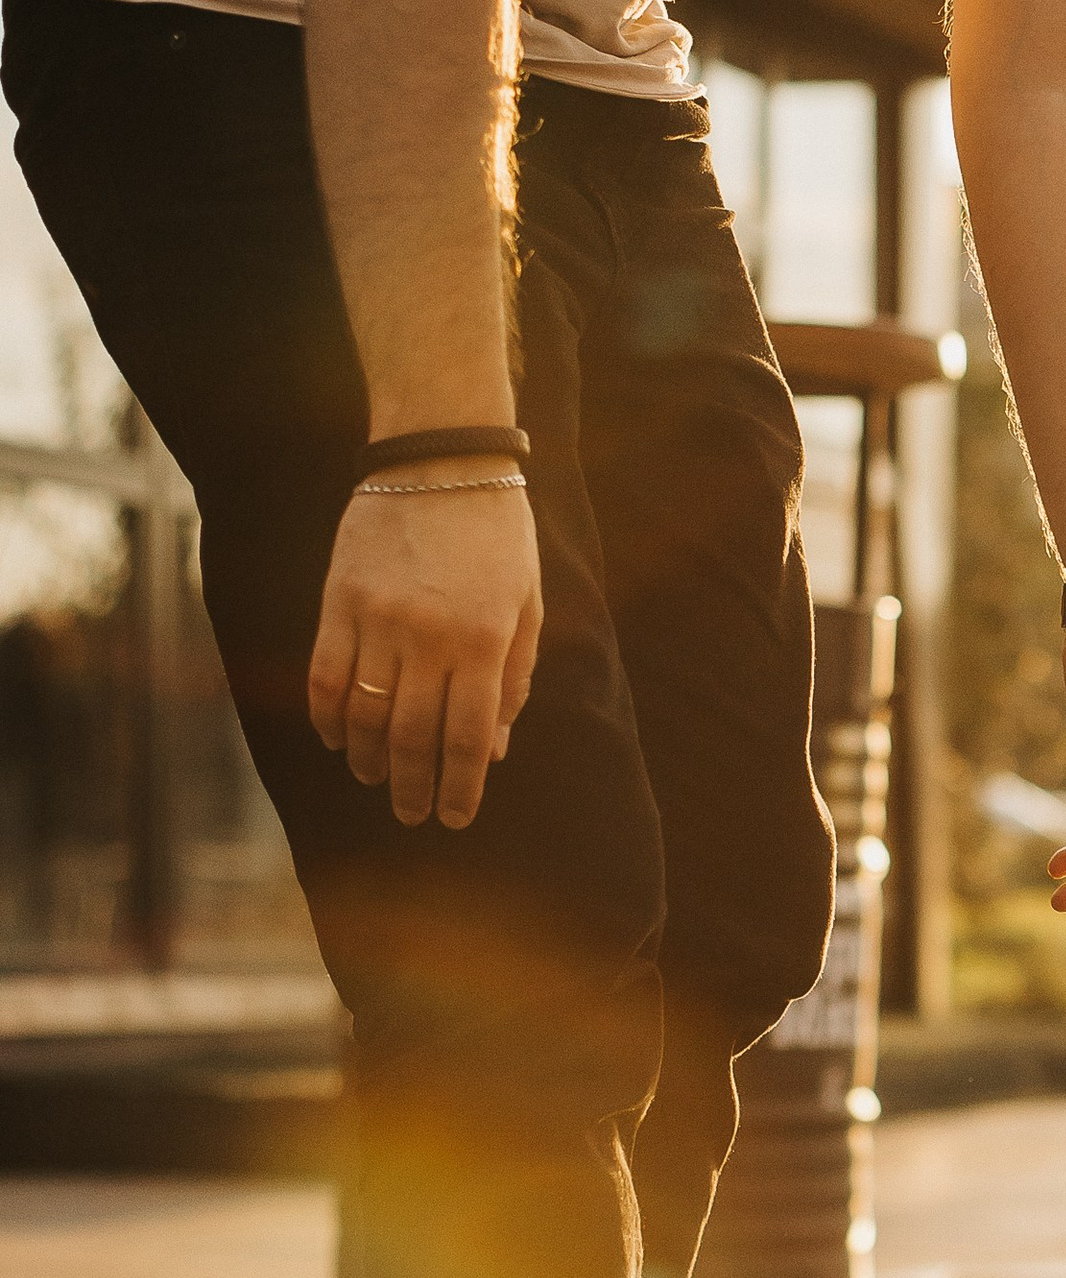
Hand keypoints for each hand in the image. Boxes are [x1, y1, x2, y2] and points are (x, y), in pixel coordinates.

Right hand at [307, 476, 542, 828]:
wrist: (440, 460)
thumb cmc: (498, 536)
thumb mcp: (528, 605)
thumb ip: (514, 678)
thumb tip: (498, 748)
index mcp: (483, 641)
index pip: (471, 738)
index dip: (462, 787)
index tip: (455, 818)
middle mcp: (429, 638)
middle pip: (412, 737)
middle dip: (412, 787)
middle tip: (412, 815)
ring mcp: (378, 619)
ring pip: (364, 714)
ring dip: (367, 759)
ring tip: (375, 780)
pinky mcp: (338, 601)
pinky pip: (324, 676)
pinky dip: (327, 717)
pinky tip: (336, 740)